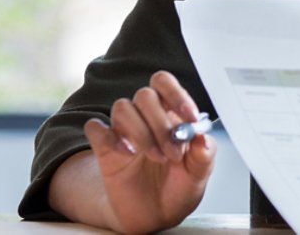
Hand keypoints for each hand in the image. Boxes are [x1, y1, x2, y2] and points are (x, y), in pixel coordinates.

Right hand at [82, 70, 215, 233]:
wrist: (154, 216)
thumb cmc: (177, 189)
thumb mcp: (198, 176)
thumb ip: (204, 155)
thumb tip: (203, 136)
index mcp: (170, 114)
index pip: (165, 84)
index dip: (176, 94)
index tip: (189, 118)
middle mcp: (145, 117)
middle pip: (145, 95)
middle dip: (161, 123)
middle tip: (173, 152)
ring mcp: (123, 131)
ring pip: (122, 107)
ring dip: (141, 132)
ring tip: (157, 157)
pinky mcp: (104, 148)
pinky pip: (95, 128)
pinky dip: (110, 137)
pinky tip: (127, 154)